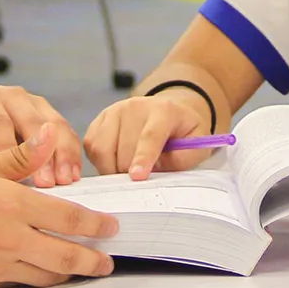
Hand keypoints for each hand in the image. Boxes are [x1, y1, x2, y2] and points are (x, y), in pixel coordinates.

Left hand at [0, 85, 82, 186]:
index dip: (10, 150)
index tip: (19, 177)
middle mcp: (11, 95)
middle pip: (30, 121)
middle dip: (41, 153)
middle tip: (47, 184)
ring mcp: (35, 102)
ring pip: (55, 124)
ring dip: (62, 154)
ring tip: (65, 181)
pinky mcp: (52, 115)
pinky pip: (67, 132)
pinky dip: (72, 154)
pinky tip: (73, 176)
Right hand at [0, 126, 117, 287]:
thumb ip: (18, 156)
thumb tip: (48, 136)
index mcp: (11, 205)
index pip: (69, 218)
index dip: (96, 226)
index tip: (110, 228)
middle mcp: (8, 240)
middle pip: (66, 258)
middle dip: (93, 261)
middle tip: (106, 261)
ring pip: (44, 277)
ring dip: (66, 275)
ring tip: (79, 270)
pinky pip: (15, 285)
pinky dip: (33, 280)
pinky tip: (36, 273)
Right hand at [83, 92, 211, 179]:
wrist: (167, 113)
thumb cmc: (182, 132)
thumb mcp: (197, 144)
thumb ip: (183, 158)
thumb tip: (157, 169)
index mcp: (163, 110)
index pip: (150, 136)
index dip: (143, 158)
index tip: (137, 177)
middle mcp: (135, 106)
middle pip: (124, 148)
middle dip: (129, 172)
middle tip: (141, 180)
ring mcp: (114, 111)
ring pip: (103, 149)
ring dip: (113, 169)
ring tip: (128, 171)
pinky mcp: (99, 120)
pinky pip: (91, 148)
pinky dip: (100, 162)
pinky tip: (115, 162)